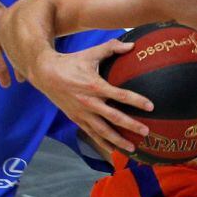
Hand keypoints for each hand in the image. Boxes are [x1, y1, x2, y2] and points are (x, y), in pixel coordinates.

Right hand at [35, 39, 154, 154]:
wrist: (45, 74)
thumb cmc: (71, 62)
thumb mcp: (91, 52)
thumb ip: (112, 48)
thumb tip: (132, 45)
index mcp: (95, 85)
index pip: (120, 95)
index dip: (137, 101)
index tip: (151, 107)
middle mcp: (89, 102)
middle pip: (114, 117)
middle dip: (131, 125)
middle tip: (146, 132)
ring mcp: (82, 113)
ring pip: (102, 131)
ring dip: (118, 140)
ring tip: (132, 148)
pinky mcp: (75, 119)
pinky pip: (91, 134)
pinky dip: (102, 143)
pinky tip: (113, 150)